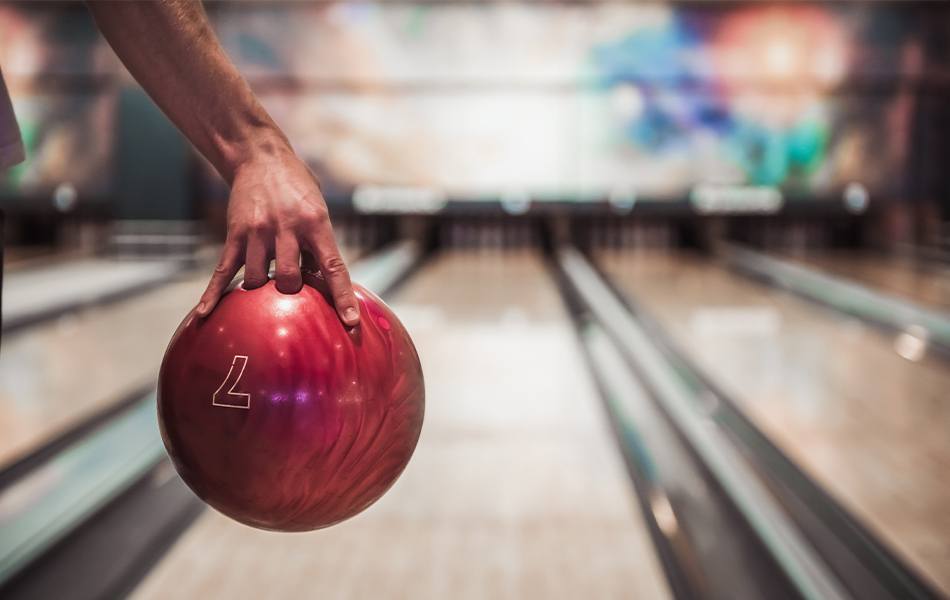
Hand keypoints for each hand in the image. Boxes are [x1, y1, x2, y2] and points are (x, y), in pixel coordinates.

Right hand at [195, 151, 359, 325]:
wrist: (260, 157)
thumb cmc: (297, 188)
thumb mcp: (319, 210)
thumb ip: (320, 245)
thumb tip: (321, 283)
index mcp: (316, 223)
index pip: (333, 267)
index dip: (343, 296)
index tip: (351, 321)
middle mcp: (287, 228)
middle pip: (290, 280)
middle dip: (292, 292)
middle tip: (292, 286)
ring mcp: (258, 232)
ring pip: (258, 280)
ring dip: (263, 290)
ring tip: (266, 282)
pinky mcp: (235, 234)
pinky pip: (224, 270)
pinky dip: (214, 294)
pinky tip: (204, 314)